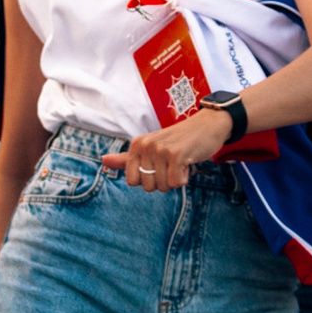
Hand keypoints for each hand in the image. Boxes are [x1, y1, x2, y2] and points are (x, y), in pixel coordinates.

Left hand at [102, 108, 229, 191]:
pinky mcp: (176, 154)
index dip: (148, 180)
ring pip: (162, 186)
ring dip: (175, 179)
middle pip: (148, 187)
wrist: (208, 125)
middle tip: (172, 163)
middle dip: (163, 181)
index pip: (132, 181)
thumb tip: (103, 161)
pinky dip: (184, 178)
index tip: (158, 165)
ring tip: (181, 161)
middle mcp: (145, 145)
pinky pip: (175, 184)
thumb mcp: (151, 148)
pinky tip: (188, 163)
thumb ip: (127, 158)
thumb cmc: (178, 140)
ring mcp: (160, 149)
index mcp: (136, 145)